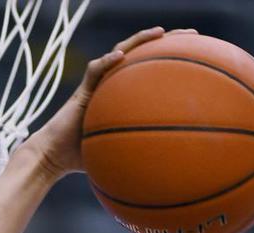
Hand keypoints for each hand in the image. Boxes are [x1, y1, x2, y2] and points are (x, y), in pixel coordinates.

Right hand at [25, 27, 197, 178]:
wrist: (52, 158)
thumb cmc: (82, 162)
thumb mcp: (118, 160)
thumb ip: (139, 160)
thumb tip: (168, 178)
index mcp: (124, 97)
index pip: (153, 73)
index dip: (175, 63)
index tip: (201, 58)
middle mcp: (113, 85)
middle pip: (144, 55)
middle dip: (169, 42)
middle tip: (193, 35)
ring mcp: (98, 85)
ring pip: (120, 51)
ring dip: (140, 40)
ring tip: (160, 33)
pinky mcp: (81, 90)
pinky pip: (94, 70)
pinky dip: (106, 62)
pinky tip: (119, 56)